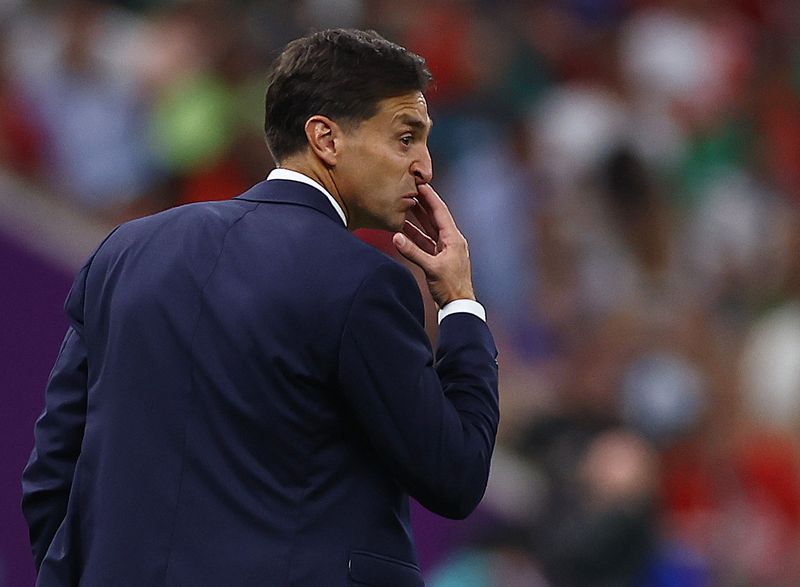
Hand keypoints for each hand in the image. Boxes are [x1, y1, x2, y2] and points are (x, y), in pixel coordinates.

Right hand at [392, 184, 475, 307]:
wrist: (458, 305)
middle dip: (422, 203)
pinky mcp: (438, 258)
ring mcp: (444, 249)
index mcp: (453, 238)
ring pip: (428, 229)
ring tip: (405, 205)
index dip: (429, 197)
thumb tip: (396, 237)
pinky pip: (425, 241)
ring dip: (417, 218)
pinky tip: (403, 229)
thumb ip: (413, 252)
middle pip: (434, 217)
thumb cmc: (450, 287)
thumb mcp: (431, 268)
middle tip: (410, 189)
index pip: (440, 211)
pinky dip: (414, 235)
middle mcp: (450, 240)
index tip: (420, 183)